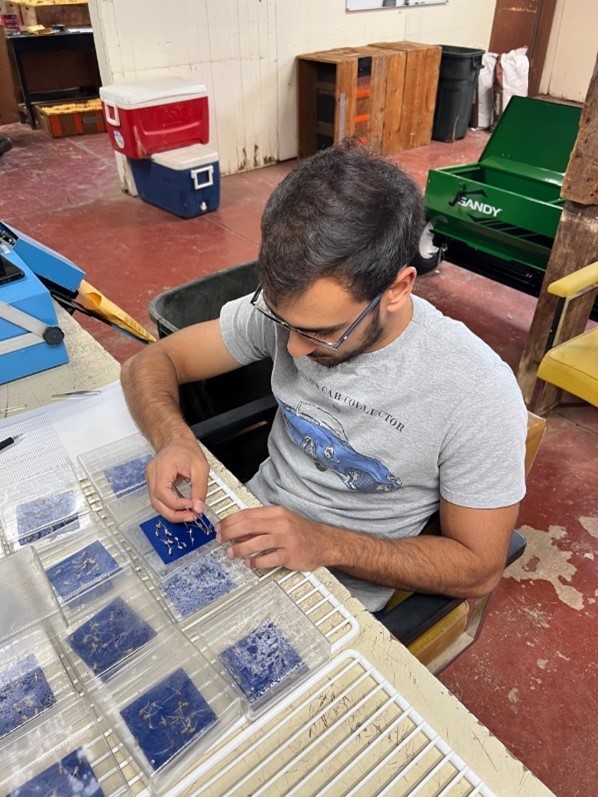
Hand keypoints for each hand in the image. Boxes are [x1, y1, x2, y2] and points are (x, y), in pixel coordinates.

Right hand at [145, 439, 208, 521]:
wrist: (177, 441)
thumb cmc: (186, 449)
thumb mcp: (200, 467)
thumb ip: (200, 489)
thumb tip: (198, 507)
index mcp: (162, 467)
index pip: (163, 493)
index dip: (177, 504)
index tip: (192, 506)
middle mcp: (152, 474)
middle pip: (157, 502)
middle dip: (174, 514)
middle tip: (190, 516)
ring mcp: (150, 479)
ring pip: (156, 504)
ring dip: (171, 513)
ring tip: (188, 514)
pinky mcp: (153, 483)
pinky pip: (158, 500)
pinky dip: (169, 507)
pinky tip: (181, 508)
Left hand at [217, 505, 337, 571]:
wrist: (325, 542)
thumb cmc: (301, 532)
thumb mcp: (281, 521)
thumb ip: (260, 525)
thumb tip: (237, 530)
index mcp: (276, 512)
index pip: (248, 513)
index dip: (230, 520)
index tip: (220, 526)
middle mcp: (281, 523)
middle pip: (249, 525)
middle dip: (230, 532)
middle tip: (220, 539)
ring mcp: (286, 538)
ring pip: (257, 541)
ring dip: (240, 548)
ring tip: (231, 553)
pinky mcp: (290, 553)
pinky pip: (269, 558)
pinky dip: (256, 561)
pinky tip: (249, 563)